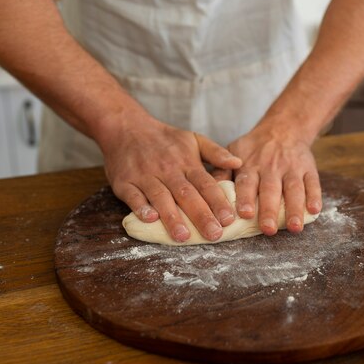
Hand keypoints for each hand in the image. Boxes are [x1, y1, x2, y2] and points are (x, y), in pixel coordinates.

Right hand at [100, 113, 241, 242]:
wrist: (127, 127)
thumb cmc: (165, 139)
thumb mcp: (193, 139)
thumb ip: (216, 153)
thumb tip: (238, 163)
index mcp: (187, 163)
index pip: (206, 184)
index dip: (218, 202)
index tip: (229, 219)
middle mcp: (168, 170)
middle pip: (187, 194)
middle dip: (201, 215)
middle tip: (213, 234)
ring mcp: (146, 176)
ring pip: (161, 197)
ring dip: (172, 217)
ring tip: (183, 236)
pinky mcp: (125, 182)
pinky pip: (133, 196)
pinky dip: (140, 207)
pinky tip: (150, 219)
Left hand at [214, 124, 321, 234]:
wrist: (283, 128)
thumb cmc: (254, 148)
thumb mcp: (234, 152)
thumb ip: (222, 171)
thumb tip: (206, 192)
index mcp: (251, 165)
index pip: (247, 182)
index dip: (246, 198)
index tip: (244, 214)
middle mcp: (271, 167)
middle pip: (271, 189)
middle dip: (269, 210)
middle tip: (267, 229)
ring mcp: (292, 168)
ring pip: (294, 189)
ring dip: (294, 209)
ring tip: (295, 227)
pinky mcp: (309, 169)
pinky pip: (313, 183)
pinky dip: (314, 197)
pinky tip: (314, 211)